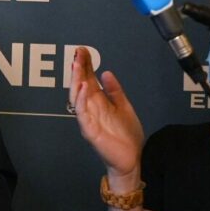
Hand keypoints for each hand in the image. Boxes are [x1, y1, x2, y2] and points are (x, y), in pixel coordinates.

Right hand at [69, 47, 145, 188]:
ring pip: (77, 96)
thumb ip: (114, 91)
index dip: (85, 65)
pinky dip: (81, 99)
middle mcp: (91, 108)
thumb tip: (106, 73)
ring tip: (77, 65)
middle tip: (78, 53)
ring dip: (76, 80)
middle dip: (78, 68)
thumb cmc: (127, 136)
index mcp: (99, 102)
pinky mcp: (89, 130)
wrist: (133, 159)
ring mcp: (88, 118)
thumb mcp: (124, 107)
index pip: (88, 79)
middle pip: (80, 84)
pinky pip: (81, 113)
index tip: (83, 51)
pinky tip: (84, 87)